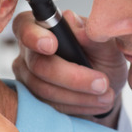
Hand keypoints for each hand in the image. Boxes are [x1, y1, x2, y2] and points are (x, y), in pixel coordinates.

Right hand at [11, 9, 127, 122]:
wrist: (105, 85)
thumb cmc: (102, 56)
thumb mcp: (106, 44)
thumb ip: (92, 36)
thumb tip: (77, 28)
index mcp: (40, 25)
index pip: (25, 26)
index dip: (34, 36)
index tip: (52, 45)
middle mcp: (27, 49)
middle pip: (38, 64)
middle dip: (72, 77)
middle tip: (102, 83)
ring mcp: (26, 75)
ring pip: (44, 89)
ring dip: (79, 95)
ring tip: (106, 95)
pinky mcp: (32, 97)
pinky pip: (50, 105)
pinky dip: (77, 105)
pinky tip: (97, 103)